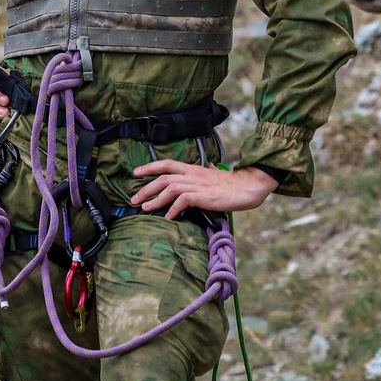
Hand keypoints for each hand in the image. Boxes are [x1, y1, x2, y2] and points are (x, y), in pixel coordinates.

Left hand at [128, 160, 278, 218]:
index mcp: (193, 169)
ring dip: (155, 199)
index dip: (149, 167)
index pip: (167, 163)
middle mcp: (192, 174)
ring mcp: (197, 185)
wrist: (246, 187)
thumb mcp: (214, 174)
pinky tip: (168, 217)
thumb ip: (206, 172)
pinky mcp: (203, 196)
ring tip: (145, 208)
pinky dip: (173, 209)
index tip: (135, 173)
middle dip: (146, 188)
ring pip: (169, 188)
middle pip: (163, 177)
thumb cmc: (231, 184)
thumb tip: (207, 168)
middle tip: (134, 198)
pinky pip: (182, 201)